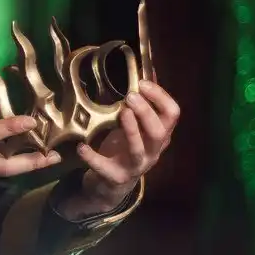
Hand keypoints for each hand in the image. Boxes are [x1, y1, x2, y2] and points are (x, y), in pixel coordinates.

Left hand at [61, 80, 180, 218]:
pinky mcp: (116, 177)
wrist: (110, 184)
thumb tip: (148, 70)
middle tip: (130, 96)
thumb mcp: (136, 126)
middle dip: (146, 112)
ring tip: (122, 112)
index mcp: (159, 135)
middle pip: (159, 131)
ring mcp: (136, 166)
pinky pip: (105, 168)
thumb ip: (143, 104)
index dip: (161, 97)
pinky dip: (93, 157)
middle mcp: (152, 151)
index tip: (143, 83)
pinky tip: (82, 147)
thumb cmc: (124, 148)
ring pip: (139, 149)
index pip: (172, 114)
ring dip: (131, 130)